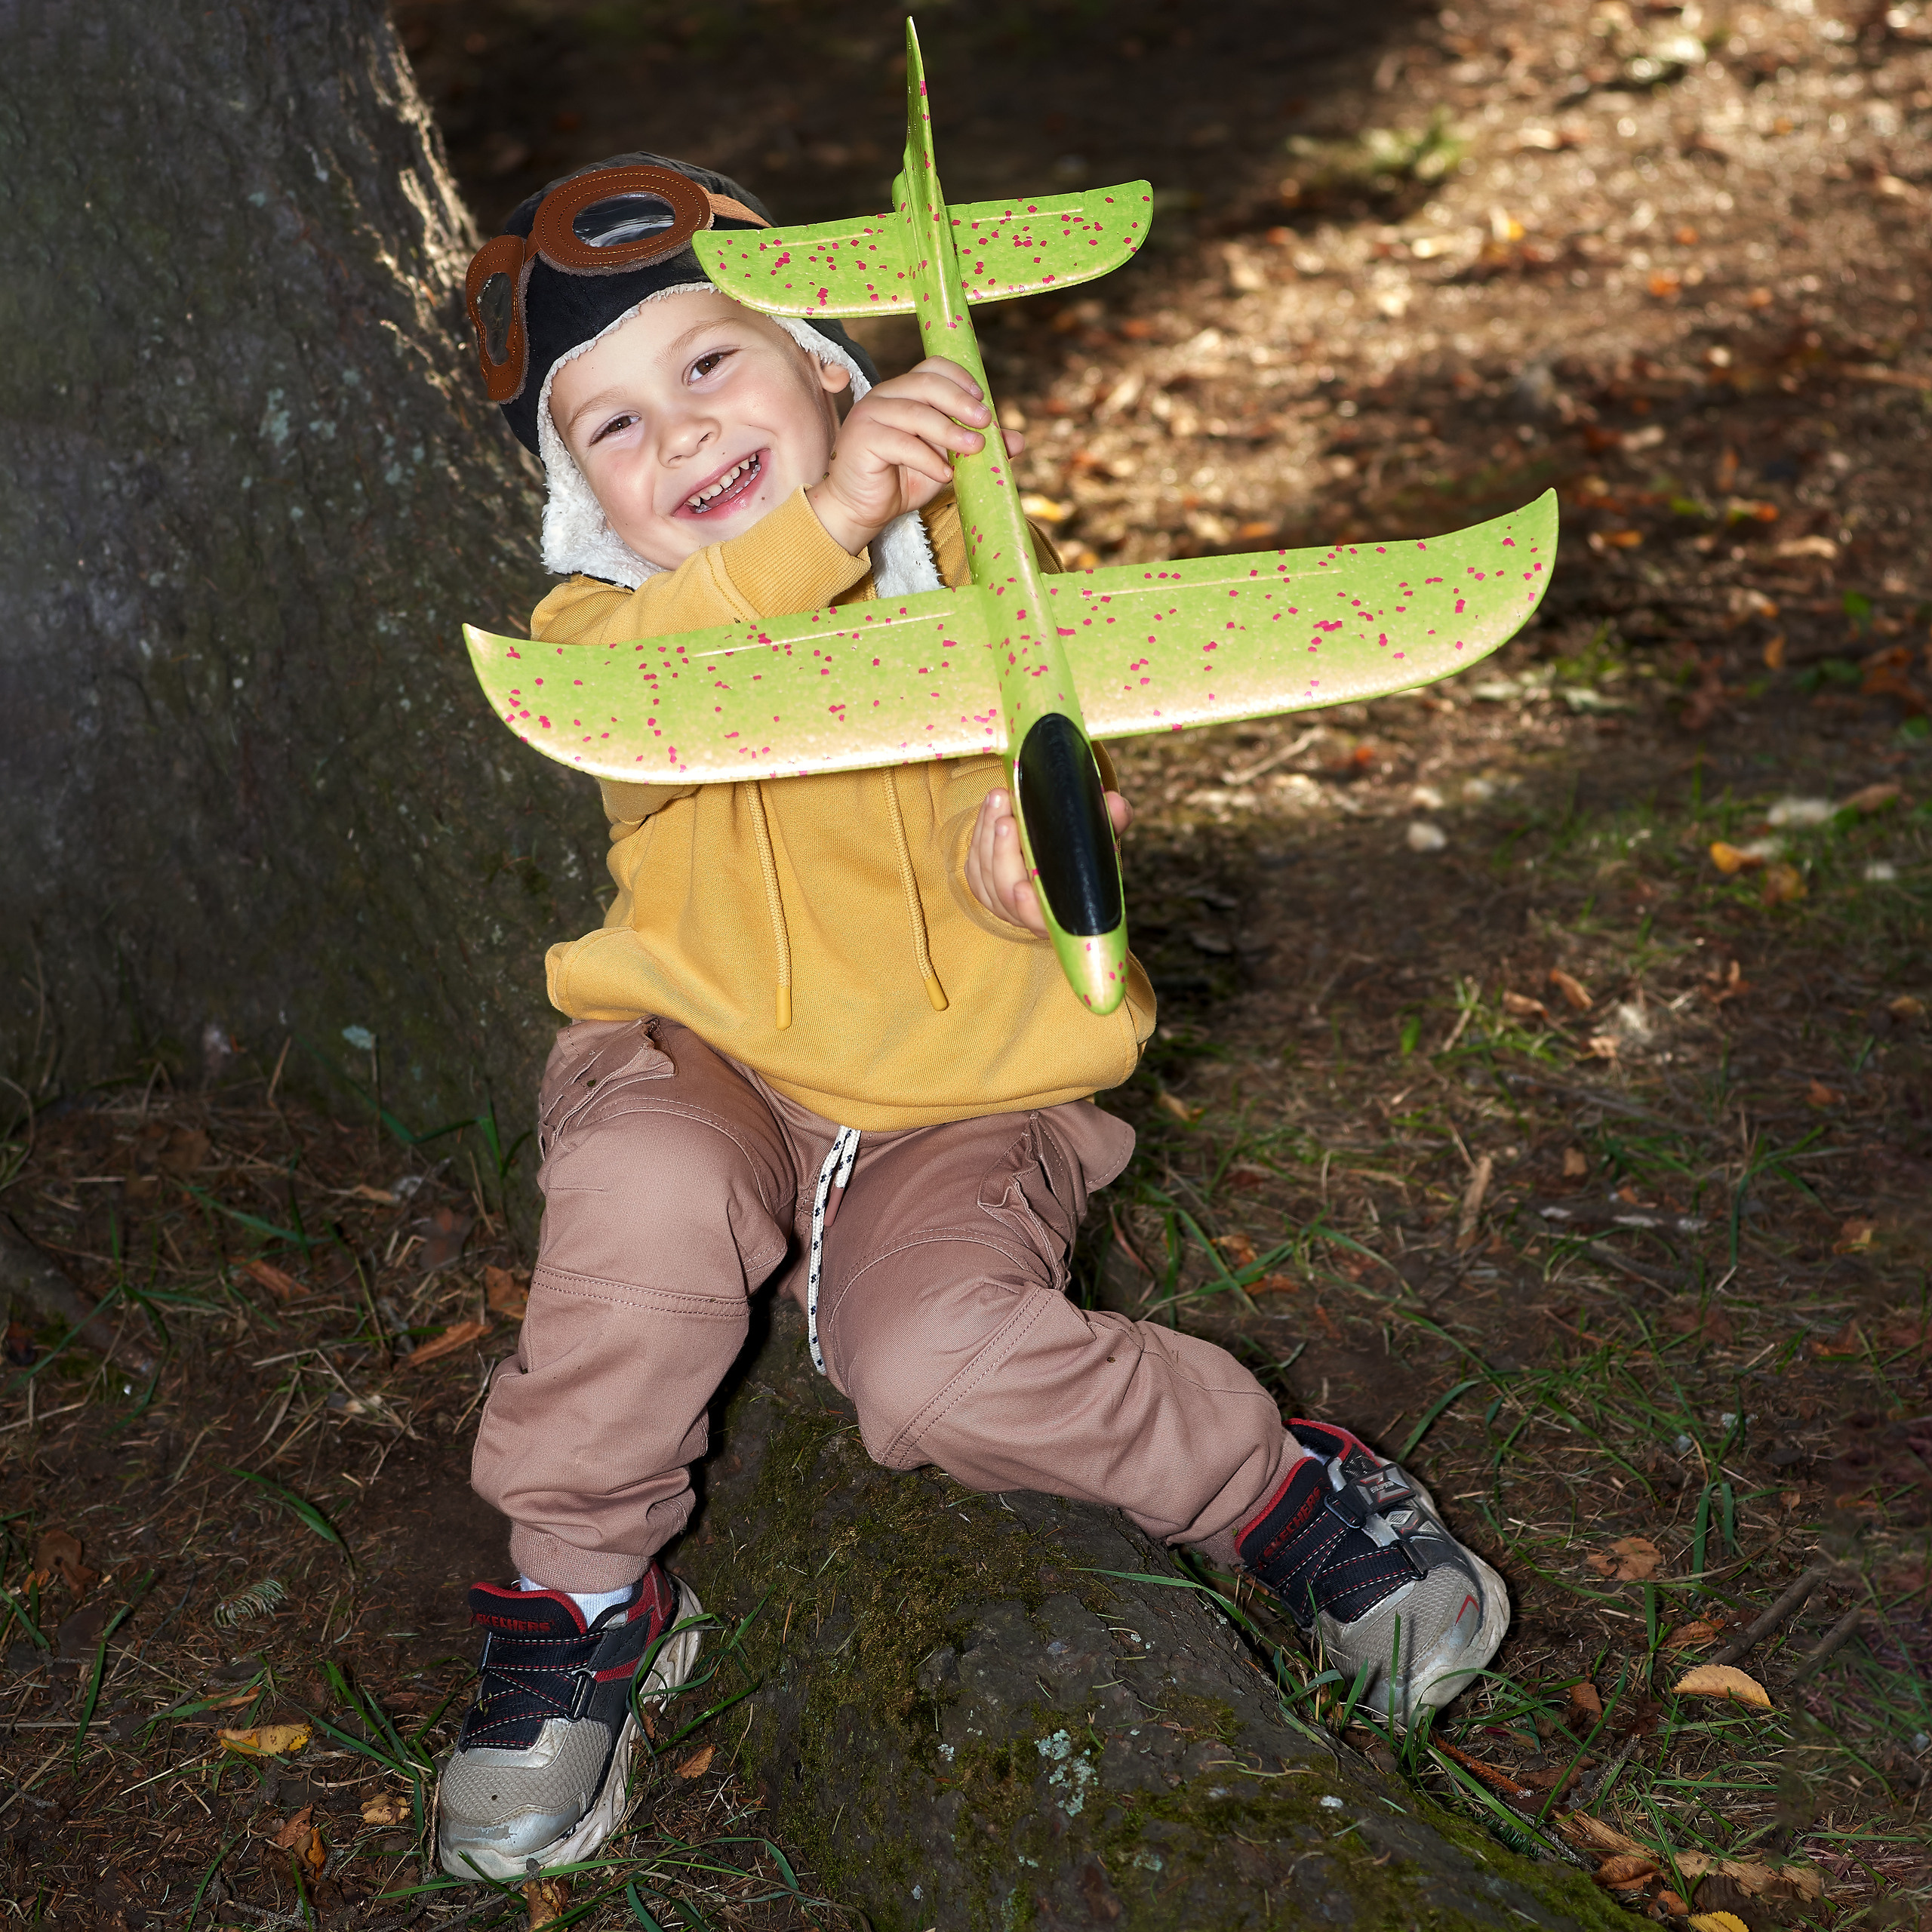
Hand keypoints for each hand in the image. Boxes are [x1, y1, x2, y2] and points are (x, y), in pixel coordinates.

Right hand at [807, 357, 1025, 554]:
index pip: (933, 368)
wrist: (861, 509)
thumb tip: (1017, 440)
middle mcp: (885, 396)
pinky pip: (900, 443)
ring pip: (915, 413)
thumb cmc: (901, 480)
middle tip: (985, 422)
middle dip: (960, 402)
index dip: (959, 379)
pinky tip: (945, 475)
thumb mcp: (945, 460)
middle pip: (926, 384)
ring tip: (974, 449)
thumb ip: (974, 445)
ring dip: (950, 432)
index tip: (983, 400)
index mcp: (904, 392)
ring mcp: (869, 415)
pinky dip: (927, 459)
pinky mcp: (860, 439)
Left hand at [965, 786, 1132, 935]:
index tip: (1022, 888)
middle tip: (1007, 820)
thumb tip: (1116, 804)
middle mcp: (1027, 915)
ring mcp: (1001, 902)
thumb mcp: (1102, 842)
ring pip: (986, 875)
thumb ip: (1110, 825)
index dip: (1029, 909)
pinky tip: (989, 809)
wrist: (1060, 854)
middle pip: (1004, 893)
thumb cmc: (1084, 857)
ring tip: (998, 800)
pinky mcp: (984, 886)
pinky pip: (975, 864)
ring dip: (988, 836)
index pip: (1041, 920)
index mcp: (1060, 916)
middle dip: (1003, 855)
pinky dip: (980, 835)